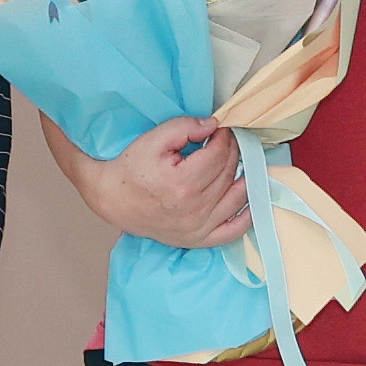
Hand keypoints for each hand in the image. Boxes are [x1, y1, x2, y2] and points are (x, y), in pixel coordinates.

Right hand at [83, 116, 247, 247]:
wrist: (112, 199)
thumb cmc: (131, 168)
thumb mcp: (152, 139)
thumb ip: (184, 127)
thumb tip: (213, 125)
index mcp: (182, 183)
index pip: (219, 154)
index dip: (224, 137)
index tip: (221, 129)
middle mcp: (194, 209)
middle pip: (228, 172)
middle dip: (232, 151)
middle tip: (226, 140)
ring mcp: (198, 228)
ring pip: (237, 197)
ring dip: (244, 174)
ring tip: (238, 160)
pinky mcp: (199, 239)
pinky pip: (233, 231)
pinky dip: (248, 216)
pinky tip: (252, 198)